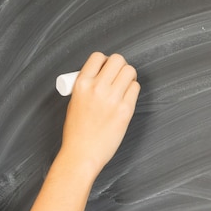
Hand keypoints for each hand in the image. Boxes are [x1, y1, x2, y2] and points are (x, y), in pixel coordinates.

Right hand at [59, 52, 139, 175]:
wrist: (82, 153)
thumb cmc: (77, 131)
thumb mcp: (75, 101)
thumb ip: (88, 85)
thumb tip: (103, 75)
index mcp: (81, 84)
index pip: (98, 57)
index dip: (105, 61)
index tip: (107, 69)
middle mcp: (97, 87)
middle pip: (118, 60)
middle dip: (120, 66)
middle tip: (118, 77)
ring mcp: (112, 98)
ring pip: (130, 71)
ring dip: (129, 77)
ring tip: (124, 87)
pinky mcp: (125, 109)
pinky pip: (135, 88)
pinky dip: (133, 90)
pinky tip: (126, 98)